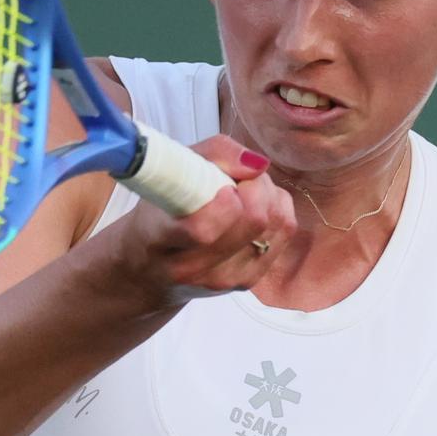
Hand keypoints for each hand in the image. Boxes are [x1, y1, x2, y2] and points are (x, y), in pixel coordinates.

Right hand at [108, 136, 301, 309]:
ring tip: (243, 190)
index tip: (223, 184)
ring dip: (268, 194)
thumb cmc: (160, 212)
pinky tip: (254, 206)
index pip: (203, 230)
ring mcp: (224, 279)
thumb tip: (258, 165)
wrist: (151, 267)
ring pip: (276, 222)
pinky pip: (285, 230)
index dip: (224, 202)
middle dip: (254, 185)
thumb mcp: (170, 171)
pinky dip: (277, 208)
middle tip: (236, 177)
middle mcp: (192, 268)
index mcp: (162, 239)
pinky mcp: (249, 281)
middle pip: (253, 220)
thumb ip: (213, 154)